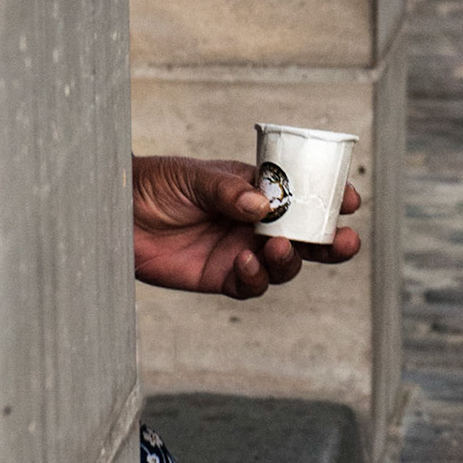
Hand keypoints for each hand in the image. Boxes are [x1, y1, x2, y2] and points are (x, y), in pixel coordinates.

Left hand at [132, 155, 361, 299]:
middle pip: (306, 236)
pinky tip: (245, 263)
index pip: (302, 195)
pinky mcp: (222, 277)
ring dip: (291, 259)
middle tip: (343, 240)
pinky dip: (255, 278)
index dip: (329, 199)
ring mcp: (241, 250)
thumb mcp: (191, 177)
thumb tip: (262, 205)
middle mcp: (255, 222)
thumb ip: (227, 190)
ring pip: (285, 264)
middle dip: (330, 241)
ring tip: (279, 247)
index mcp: (255, 189)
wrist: (113, 214)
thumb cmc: (151, 184)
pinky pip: (252, 285)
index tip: (348, 200)